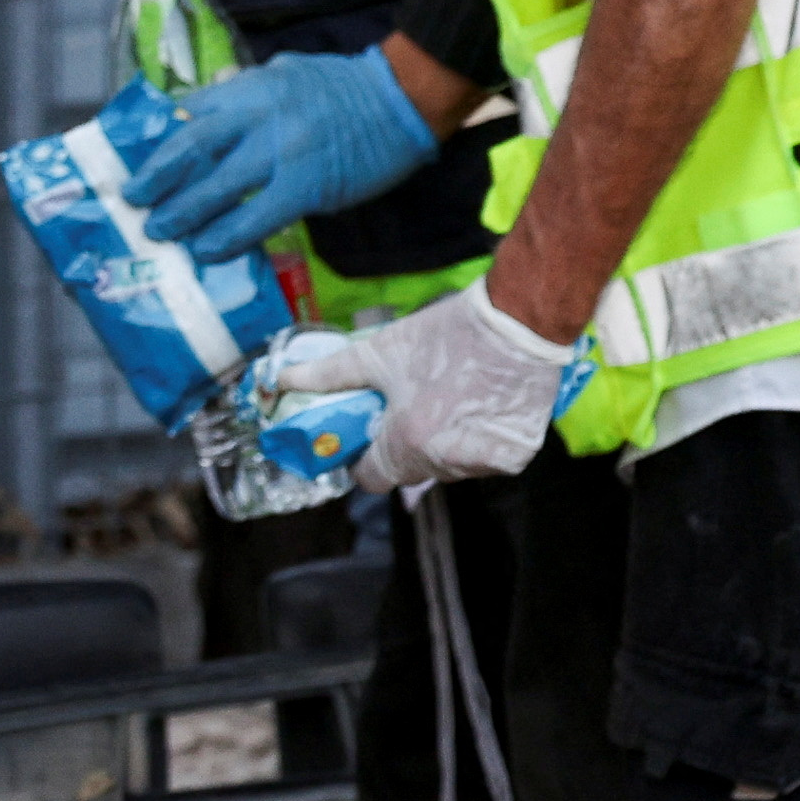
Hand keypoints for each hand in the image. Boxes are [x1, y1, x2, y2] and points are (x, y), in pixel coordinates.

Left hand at [119, 52, 439, 255]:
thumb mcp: (285, 73)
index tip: (135, 162)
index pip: (189, 112)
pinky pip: (256, 217)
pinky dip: (227, 236)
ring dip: (182, 213)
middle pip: (190, 146)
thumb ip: (245, 94)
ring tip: (161, 233)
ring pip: (216, 186)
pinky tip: (208, 250)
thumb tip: (203, 114)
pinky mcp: (306, 185)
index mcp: (250, 86)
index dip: (157, 141)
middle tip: (133, 200)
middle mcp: (258, 113)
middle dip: (155, 177)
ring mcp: (282, 150)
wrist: (402, 98)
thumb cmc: (344, 89)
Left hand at [266, 281, 575, 488]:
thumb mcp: (379, 352)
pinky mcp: (517, 455)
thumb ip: (328, 376)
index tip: (367, 436)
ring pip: (448, 468)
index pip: (371, 478)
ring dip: (443, 446)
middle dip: (403, 447)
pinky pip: (484, 460)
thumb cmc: (445, 334)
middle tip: (411, 407)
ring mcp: (486, 461)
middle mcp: (447, 460)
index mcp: (408, 440)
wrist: (518, 322)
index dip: (362, 458)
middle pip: (411, 471)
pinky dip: (478, 441)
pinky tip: (480, 406)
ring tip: (450, 400)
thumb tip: (280, 382)